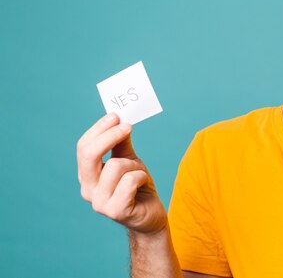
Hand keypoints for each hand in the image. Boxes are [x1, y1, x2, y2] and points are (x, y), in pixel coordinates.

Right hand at [77, 113, 166, 234]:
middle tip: (127, 126)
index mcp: (87, 175)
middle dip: (110, 136)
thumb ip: (121, 143)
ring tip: (140, 173)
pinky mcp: (115, 211)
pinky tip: (143, 184)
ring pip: (115, 166)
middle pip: (89, 155)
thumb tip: (118, 119)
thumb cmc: (138, 186)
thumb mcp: (129, 160)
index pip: (83, 147)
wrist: (151, 214)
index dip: (99, 129)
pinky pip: (129, 181)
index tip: (116, 116)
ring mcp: (99, 202)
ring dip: (134, 164)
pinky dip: (141, 177)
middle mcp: (87, 189)